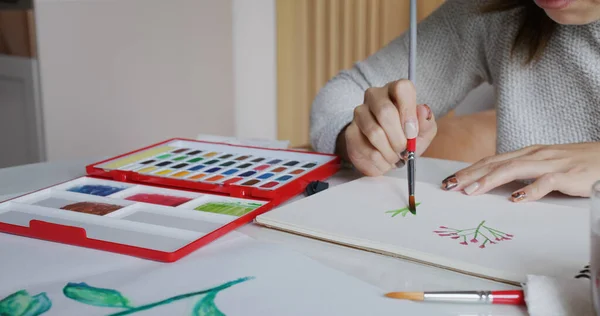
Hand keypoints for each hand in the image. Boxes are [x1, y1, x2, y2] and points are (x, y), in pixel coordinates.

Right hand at [339, 80, 437, 175]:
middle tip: (405, 150)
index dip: (408, 111)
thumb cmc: (405, 137)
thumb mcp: (423, 132)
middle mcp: (374, 96)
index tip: (412, 132)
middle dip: (398, 137)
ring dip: (389, 152)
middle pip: (385, 111)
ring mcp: (359, 113)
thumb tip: (423, 110)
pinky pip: (365, 149)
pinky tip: (384, 161)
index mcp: (395, 91)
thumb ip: (426, 123)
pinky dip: (379, 161)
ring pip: (374, 133)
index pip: (401, 88)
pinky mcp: (350, 131)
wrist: (385, 153)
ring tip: (396, 157)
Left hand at [440, 142, 599, 201]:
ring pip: (513, 170)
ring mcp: (550, 164)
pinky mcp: (567, 175)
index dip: (469, 170)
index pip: (491, 161)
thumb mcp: (543, 165)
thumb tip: (496, 184)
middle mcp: (533, 155)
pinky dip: (529, 191)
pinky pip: (546, 183)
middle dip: (470, 175)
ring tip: (471, 191)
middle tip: (449, 186)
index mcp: (526, 153)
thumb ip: (521, 173)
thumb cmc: (575, 163)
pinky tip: (516, 200)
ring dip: (489, 180)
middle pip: (495, 164)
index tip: (449, 180)